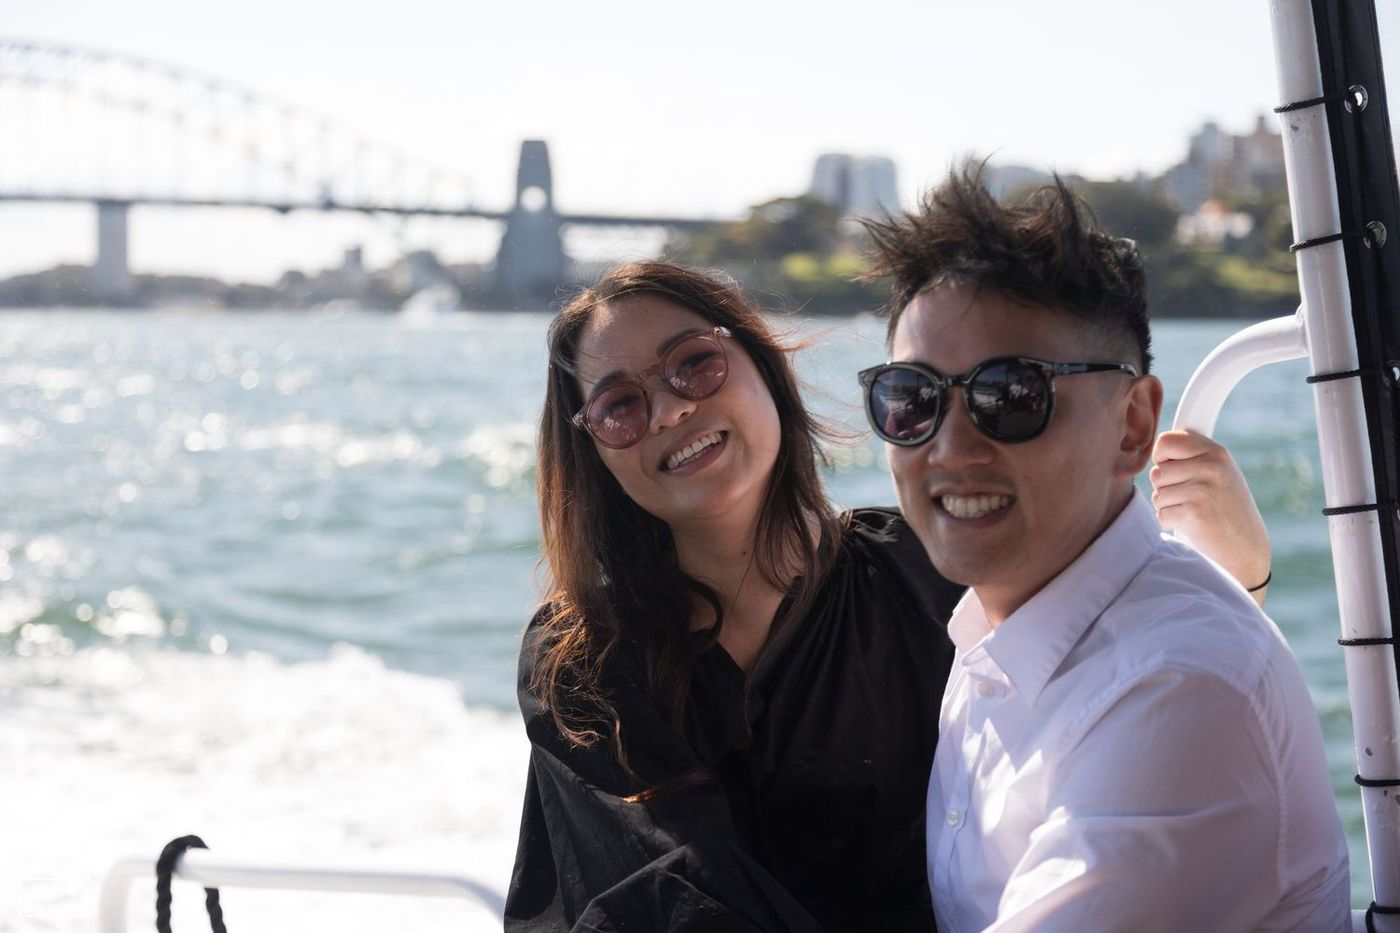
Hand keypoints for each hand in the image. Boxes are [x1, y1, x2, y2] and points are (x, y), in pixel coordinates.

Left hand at [1151, 430, 1270, 605]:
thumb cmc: (1226, 508)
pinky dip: (1172, 523)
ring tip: (1195, 512)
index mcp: (1215, 452)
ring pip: (1157, 495)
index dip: (1161, 458)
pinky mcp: (1194, 512)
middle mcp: (1210, 466)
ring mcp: (1203, 489)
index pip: (1166, 441)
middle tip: (1191, 499)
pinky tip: (1194, 525)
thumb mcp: (1218, 472)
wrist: (1245, 547)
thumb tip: (1157, 448)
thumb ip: (1192, 457)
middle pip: (1157, 472)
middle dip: (1166, 489)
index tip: (1172, 469)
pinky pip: (1161, 514)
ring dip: (1170, 507)